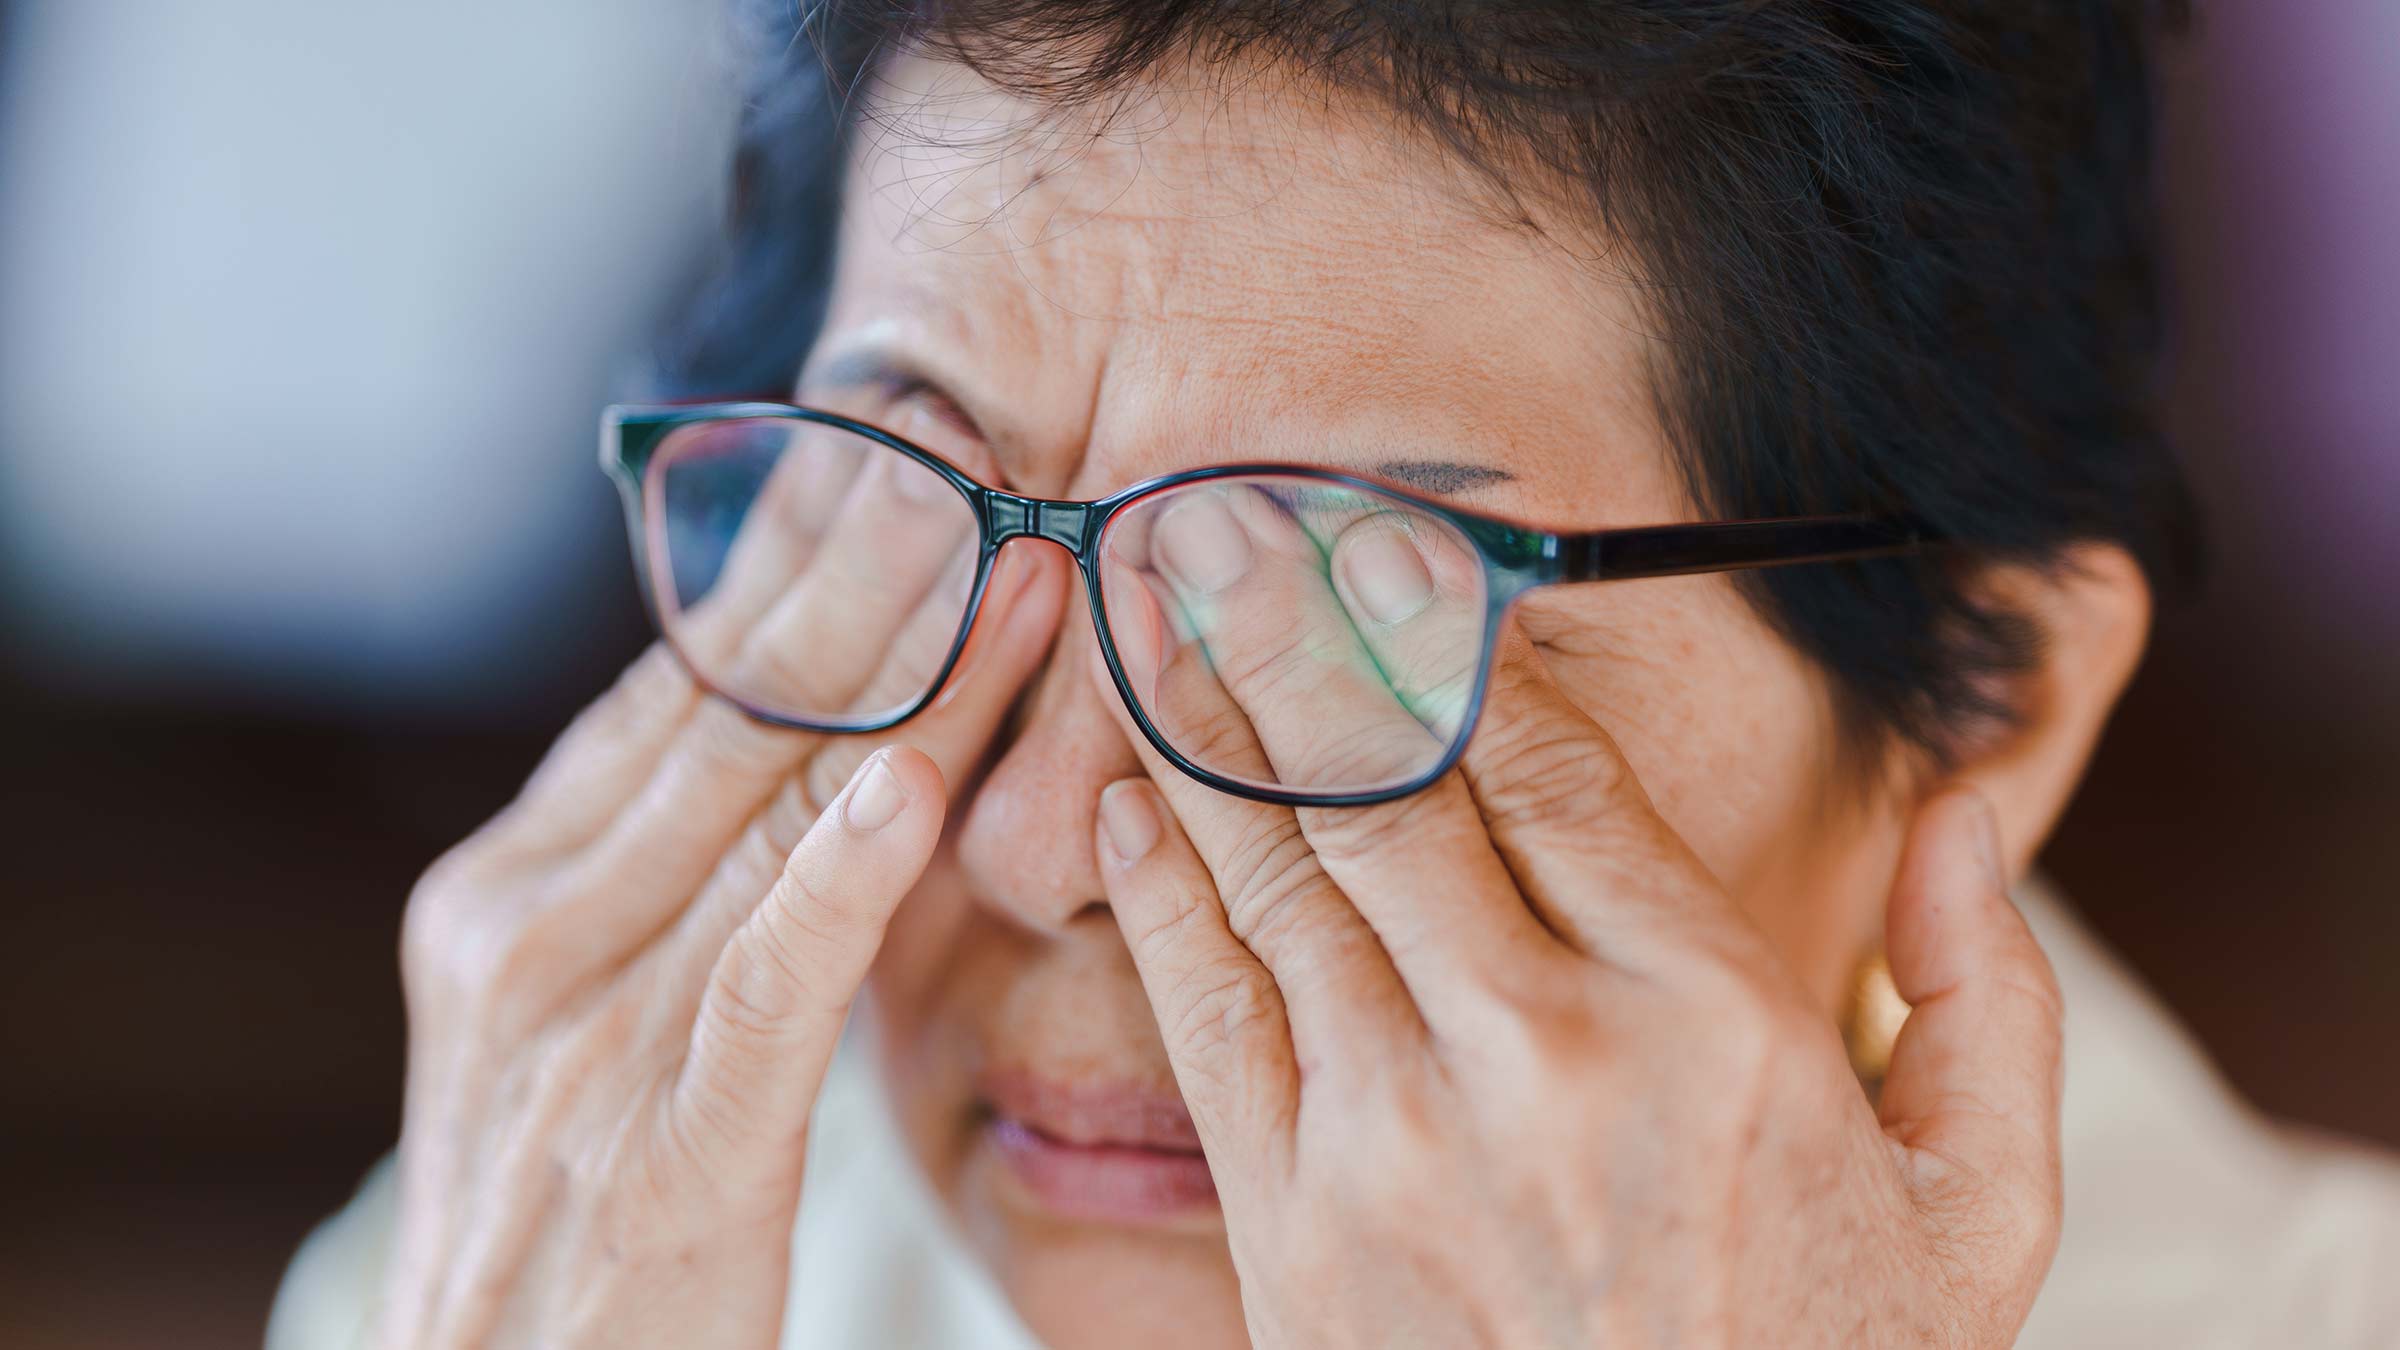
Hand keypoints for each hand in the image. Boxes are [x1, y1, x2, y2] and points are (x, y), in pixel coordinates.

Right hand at [375, 451, 1066, 1347]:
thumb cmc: (569, 1212)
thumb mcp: (582, 1013)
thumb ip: (665, 881)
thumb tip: (790, 744)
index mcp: (514, 888)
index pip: (680, 687)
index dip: (797, 560)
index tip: (905, 450)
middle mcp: (533, 932)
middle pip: (736, 717)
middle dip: (868, 574)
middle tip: (979, 442)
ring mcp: (590, 1036)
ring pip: (773, 817)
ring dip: (904, 683)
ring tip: (1008, 559)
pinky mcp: (669, 1148)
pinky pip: (763, 987)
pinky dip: (834, 882)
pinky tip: (910, 788)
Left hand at [1089, 494, 2063, 1347]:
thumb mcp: (1979, 1211)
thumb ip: (1991, 998)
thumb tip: (1952, 820)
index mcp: (1713, 1022)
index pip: (1557, 773)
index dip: (1460, 643)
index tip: (1396, 549)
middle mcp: (1540, 1053)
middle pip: (1387, 786)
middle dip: (1292, 633)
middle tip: (1218, 519)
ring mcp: (1395, 1137)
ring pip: (1279, 876)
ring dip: (1206, 726)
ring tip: (1150, 608)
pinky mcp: (1294, 1222)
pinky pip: (1210, 1017)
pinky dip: (1161, 897)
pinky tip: (1129, 803)